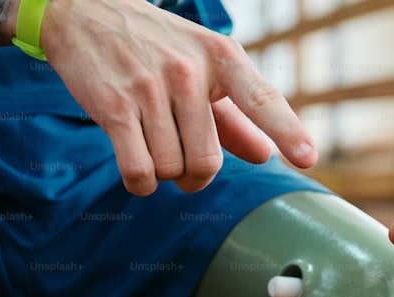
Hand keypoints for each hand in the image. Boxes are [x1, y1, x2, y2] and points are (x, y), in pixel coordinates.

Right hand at [40, 0, 316, 195]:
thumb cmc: (154, 47)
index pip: (261, 99)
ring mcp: (150, 87)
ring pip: (171, 169)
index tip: (308, 158)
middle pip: (206, 161)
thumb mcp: (202, 69)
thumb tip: (265, 156)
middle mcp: (189, 71)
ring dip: (163, 174)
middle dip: (194, 177)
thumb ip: (234, 117)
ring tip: (152, 148)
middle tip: (183, 166)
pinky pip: (139, 171)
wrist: (84, 15)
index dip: (287, 130)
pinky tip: (138, 172)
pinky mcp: (113, 106)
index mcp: (221, 58)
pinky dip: (140, 184)